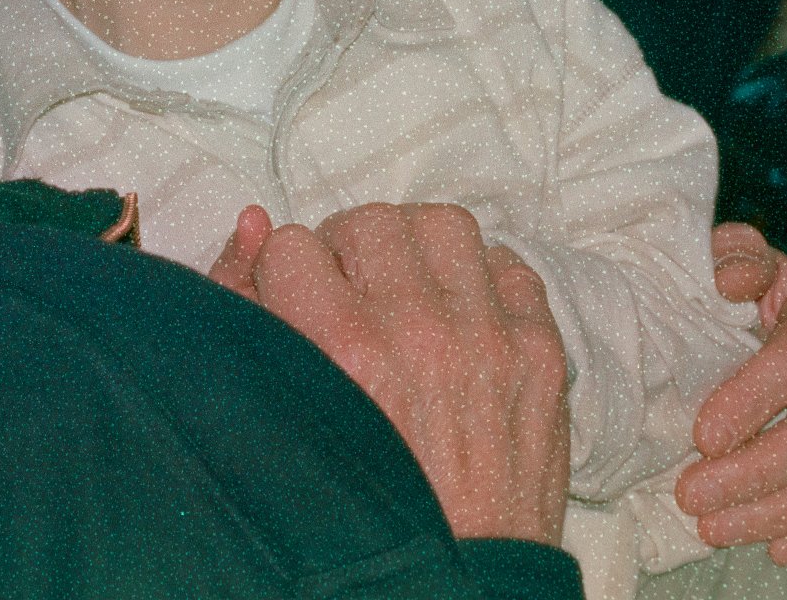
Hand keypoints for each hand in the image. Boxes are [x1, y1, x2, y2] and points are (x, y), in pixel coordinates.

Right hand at [215, 203, 570, 545]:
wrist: (453, 576)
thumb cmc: (353, 505)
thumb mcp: (273, 418)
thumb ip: (245, 309)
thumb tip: (252, 221)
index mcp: (342, 348)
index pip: (292, 245)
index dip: (286, 279)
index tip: (297, 310)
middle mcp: (418, 331)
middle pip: (367, 222)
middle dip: (346, 256)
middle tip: (349, 300)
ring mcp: (490, 337)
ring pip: (442, 224)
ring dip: (416, 252)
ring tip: (406, 296)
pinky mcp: (541, 352)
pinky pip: (510, 265)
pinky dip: (481, 282)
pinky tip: (461, 320)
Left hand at [676, 224, 786, 567]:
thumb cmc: (751, 291)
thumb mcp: (739, 257)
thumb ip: (734, 255)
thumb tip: (730, 280)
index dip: (750, 400)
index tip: (700, 435)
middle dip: (753, 472)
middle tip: (689, 494)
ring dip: (774, 514)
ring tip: (709, 527)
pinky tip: (775, 548)